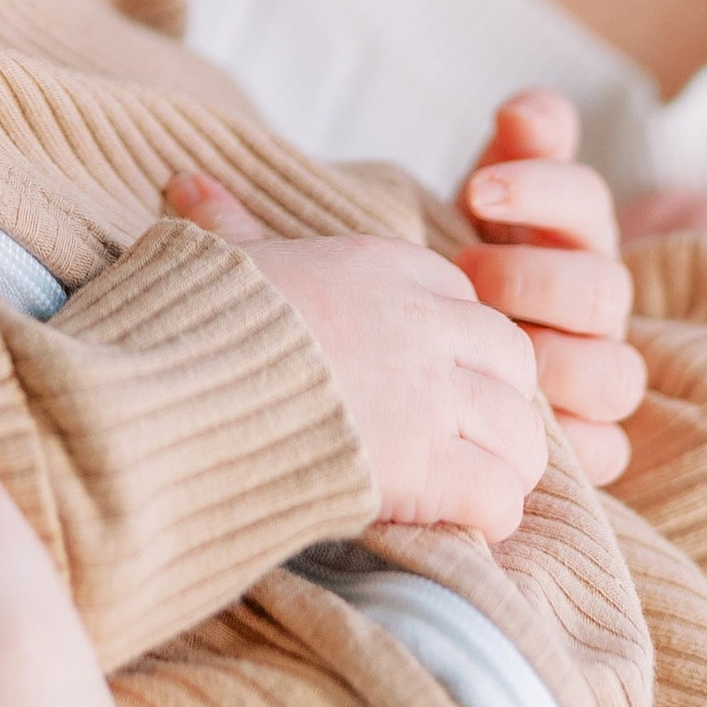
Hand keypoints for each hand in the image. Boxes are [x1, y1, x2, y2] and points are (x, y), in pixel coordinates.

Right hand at [163, 175, 544, 539]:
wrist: (185, 389)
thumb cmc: (202, 324)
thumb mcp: (227, 260)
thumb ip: (229, 224)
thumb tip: (188, 183)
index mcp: (385, 266)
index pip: (466, 301)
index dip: (460, 348)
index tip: (435, 382)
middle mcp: (422, 322)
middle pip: (514, 362)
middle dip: (503, 404)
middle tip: (473, 443)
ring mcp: (430, 393)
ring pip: (521, 431)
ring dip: (506, 466)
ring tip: (477, 489)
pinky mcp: (427, 465)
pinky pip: (499, 494)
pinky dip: (492, 516)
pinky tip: (463, 522)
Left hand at [456, 91, 644, 485]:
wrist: (451, 324)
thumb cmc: (469, 244)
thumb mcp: (486, 188)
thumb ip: (516, 143)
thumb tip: (525, 112)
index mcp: (576, 233)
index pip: (587, 199)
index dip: (539, 190)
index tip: (472, 190)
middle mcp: (598, 301)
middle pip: (603, 291)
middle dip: (532, 278)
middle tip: (466, 273)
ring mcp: (601, 369)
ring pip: (617, 375)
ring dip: (552, 360)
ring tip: (486, 345)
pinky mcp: (592, 434)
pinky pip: (608, 449)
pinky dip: (572, 440)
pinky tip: (521, 421)